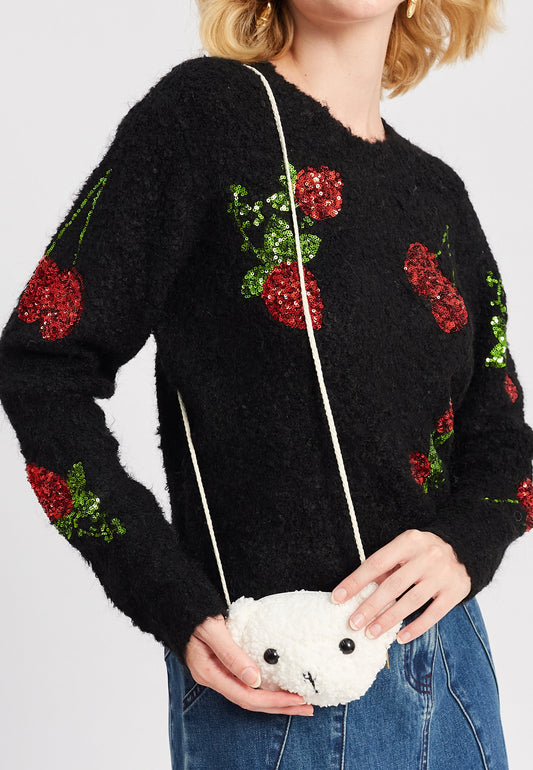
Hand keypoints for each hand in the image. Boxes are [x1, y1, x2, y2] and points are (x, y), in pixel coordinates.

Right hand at [184, 614, 313, 715]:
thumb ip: (232, 654)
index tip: (296, 699)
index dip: (272, 701)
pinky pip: (246, 684)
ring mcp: (217, 673)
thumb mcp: (213, 630)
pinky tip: (278, 688)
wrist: (176, 605)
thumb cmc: (193, 614)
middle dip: (279, 706)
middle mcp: (213, 678)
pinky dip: (265, 689)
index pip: (246, 697)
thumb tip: (255, 680)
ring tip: (299, 702)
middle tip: (306, 708)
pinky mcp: (222, 666)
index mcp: (209, 672)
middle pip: (250, 701)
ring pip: (249, 694)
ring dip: (274, 701)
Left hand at [330, 529, 470, 643]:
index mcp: (408, 541)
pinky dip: (416, 627)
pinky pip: (433, 614)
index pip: (376, 563)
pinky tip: (401, 637)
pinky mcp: (455, 591)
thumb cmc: (425, 550)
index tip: (338, 597)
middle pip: (392, 585)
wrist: (466, 547)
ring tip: (371, 632)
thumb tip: (359, 589)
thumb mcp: (405, 547)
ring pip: (411, 601)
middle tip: (353, 623)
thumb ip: (386, 566)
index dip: (355, 581)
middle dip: (370, 606)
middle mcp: (426, 557)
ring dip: (388, 619)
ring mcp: (442, 575)